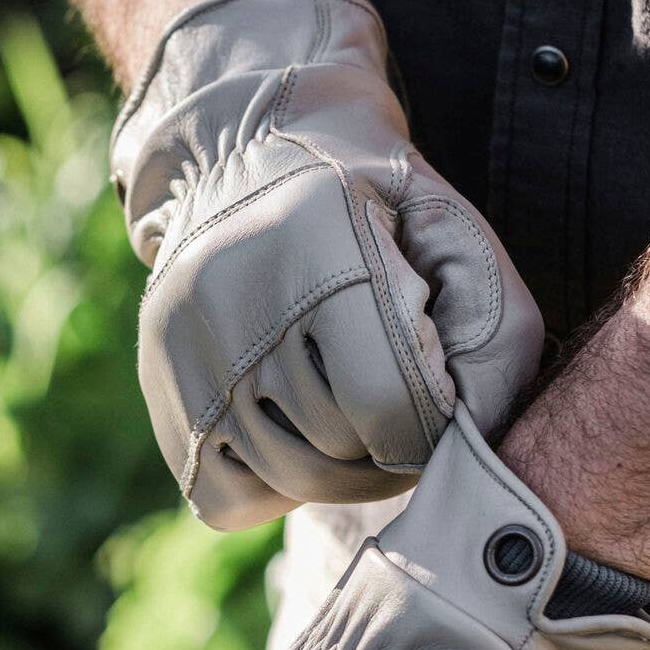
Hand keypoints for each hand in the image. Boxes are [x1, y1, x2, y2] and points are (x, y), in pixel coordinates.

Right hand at [111, 0, 543, 526]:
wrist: (245, 154)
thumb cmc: (374, 204)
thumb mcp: (450, 233)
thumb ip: (491, 332)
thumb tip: (474, 439)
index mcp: (318, 242)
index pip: (387, 403)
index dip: (432, 422)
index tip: (437, 396)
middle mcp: (233, 293)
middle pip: (340, 448)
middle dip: (389, 445)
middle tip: (399, 402)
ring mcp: (183, 343)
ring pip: (287, 476)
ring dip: (339, 469)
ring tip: (353, 414)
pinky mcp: (158, 383)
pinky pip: (226, 496)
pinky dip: (272, 483)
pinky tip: (292, 428)